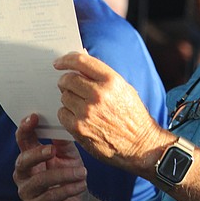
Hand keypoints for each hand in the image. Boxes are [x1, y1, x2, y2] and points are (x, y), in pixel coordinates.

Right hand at [13, 113, 86, 200]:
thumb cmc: (67, 175)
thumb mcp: (68, 155)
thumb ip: (63, 142)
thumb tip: (63, 123)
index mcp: (30, 156)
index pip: (23, 140)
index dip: (25, 128)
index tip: (34, 117)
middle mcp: (23, 173)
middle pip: (22, 161)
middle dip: (37, 153)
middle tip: (53, 149)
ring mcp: (27, 191)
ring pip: (40, 180)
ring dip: (63, 174)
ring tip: (83, 172)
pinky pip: (49, 197)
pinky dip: (68, 189)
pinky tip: (81, 185)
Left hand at [55, 50, 168, 174]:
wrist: (140, 144)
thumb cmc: (132, 115)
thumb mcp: (123, 88)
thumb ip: (101, 74)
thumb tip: (81, 56)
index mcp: (111, 80)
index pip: (81, 61)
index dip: (67, 59)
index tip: (59, 62)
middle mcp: (98, 94)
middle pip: (68, 79)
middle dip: (66, 81)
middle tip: (69, 85)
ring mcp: (87, 112)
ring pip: (64, 96)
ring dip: (69, 98)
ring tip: (80, 104)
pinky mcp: (79, 128)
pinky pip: (62, 113)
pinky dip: (67, 114)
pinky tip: (78, 117)